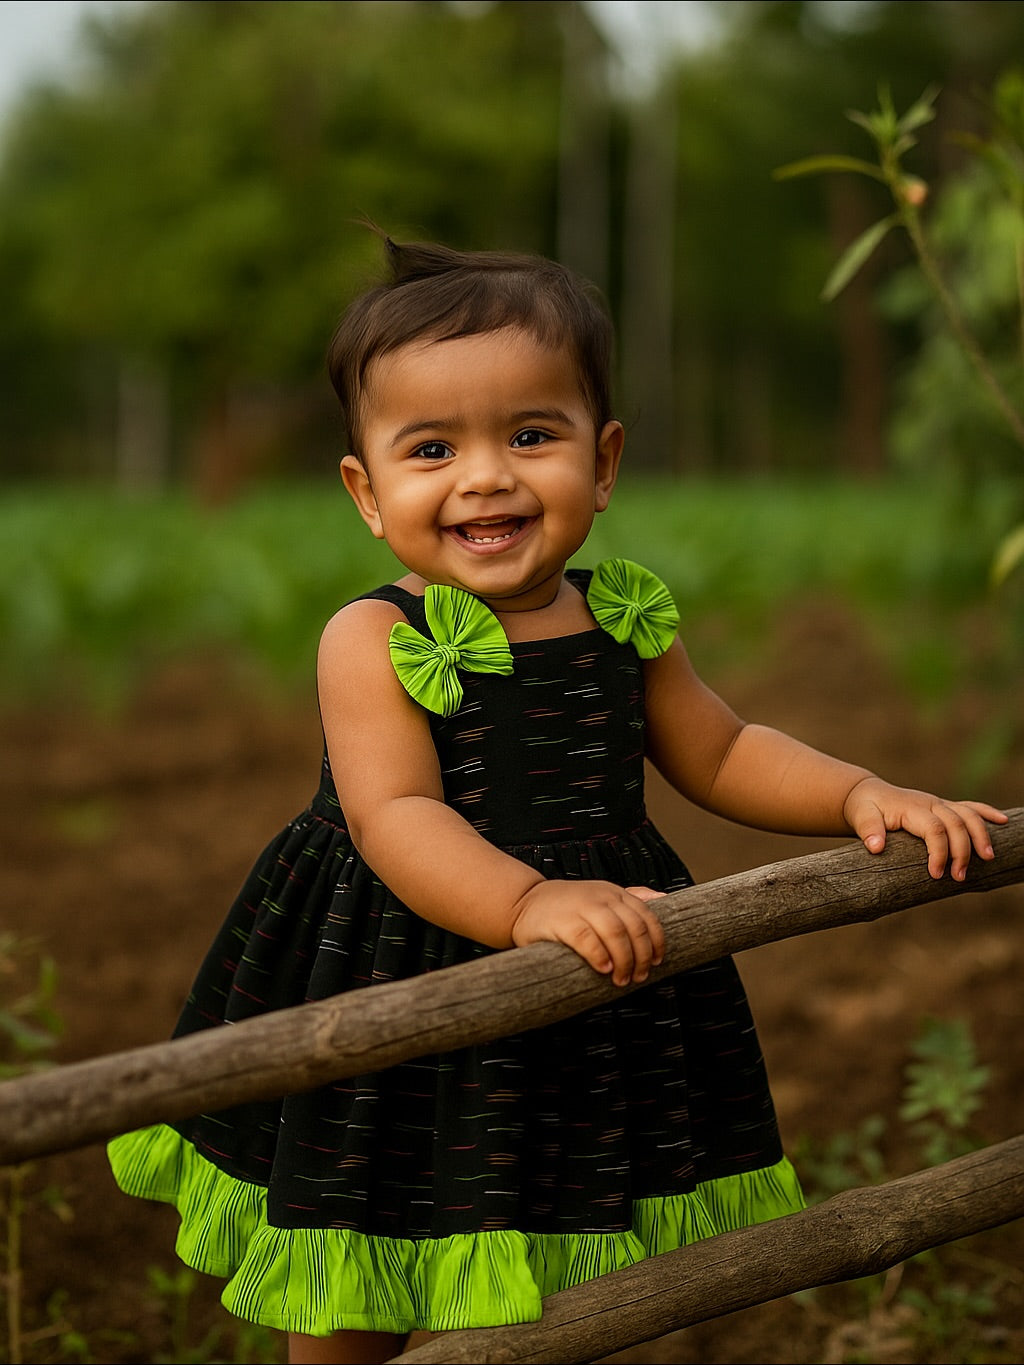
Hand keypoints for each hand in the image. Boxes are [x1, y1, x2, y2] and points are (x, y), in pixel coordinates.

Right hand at [510, 881, 665, 985]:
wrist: (523, 902)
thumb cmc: (567, 905)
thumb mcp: (601, 895)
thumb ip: (631, 897)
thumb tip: (664, 898)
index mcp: (614, 893)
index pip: (647, 917)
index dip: (656, 942)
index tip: (655, 962)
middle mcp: (601, 897)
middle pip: (634, 927)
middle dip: (641, 956)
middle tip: (637, 977)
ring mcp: (581, 907)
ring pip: (615, 932)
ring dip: (624, 960)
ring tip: (620, 979)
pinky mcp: (562, 922)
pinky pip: (587, 939)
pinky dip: (599, 956)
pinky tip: (603, 969)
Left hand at [843, 776, 1007, 880]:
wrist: (866, 793)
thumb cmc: (864, 809)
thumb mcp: (861, 818)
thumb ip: (869, 831)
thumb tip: (875, 847)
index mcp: (912, 808)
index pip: (935, 829)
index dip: (939, 852)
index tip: (936, 875)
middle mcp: (930, 803)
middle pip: (956, 824)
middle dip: (962, 851)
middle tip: (959, 877)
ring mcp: (939, 803)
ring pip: (968, 815)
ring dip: (981, 836)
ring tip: (987, 859)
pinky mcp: (943, 806)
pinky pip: (969, 807)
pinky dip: (986, 812)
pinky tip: (1003, 821)